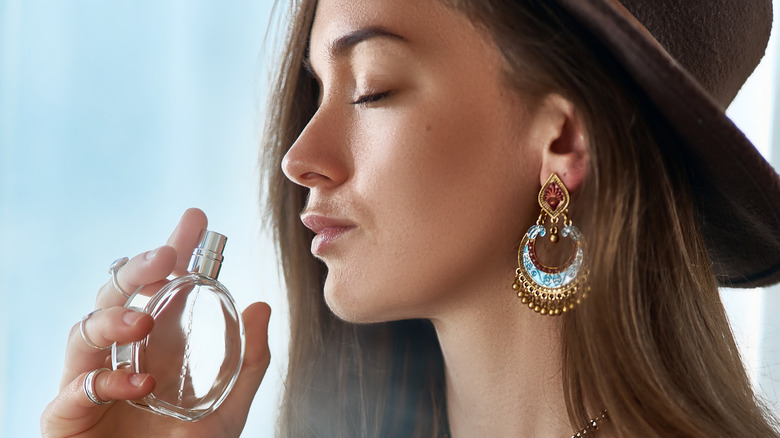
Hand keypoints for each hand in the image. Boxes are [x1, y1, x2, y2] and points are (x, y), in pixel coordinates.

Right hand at [41, 208, 271, 437]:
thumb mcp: (230, 406)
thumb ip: (249, 361)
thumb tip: (261, 306)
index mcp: (156, 344)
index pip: (158, 287)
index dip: (173, 251)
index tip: (195, 219)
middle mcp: (120, 355)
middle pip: (115, 295)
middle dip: (137, 268)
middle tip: (166, 256)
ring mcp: (89, 383)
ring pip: (82, 331)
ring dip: (112, 318)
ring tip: (143, 321)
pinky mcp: (66, 416)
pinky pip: (74, 389)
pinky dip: (105, 382)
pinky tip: (140, 382)